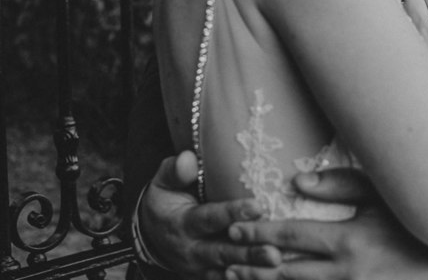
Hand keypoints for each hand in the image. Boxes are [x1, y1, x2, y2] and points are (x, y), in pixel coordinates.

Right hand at [137, 151, 281, 278]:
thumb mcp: (162, 184)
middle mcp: (192, 250)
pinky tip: (271, 276)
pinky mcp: (208, 277)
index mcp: (182, 224)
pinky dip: (248, 278)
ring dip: (253, 268)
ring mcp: (201, 268)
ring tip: (277, 262)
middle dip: (249, 252)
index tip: (258, 206)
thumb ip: (175, 171)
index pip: (210, 218)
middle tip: (274, 251)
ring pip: (230, 270)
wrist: (151, 236)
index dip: (233, 213)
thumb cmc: (164, 204)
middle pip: (223, 252)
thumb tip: (188, 158)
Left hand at [223, 170, 427, 279]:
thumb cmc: (417, 224)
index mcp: (347, 242)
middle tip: (224, 260)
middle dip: (253, 265)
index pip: (290, 236)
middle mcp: (344, 273)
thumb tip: (296, 181)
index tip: (235, 228)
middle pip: (285, 271)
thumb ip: (340, 185)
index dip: (259, 232)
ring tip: (238, 278)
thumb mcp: (383, 197)